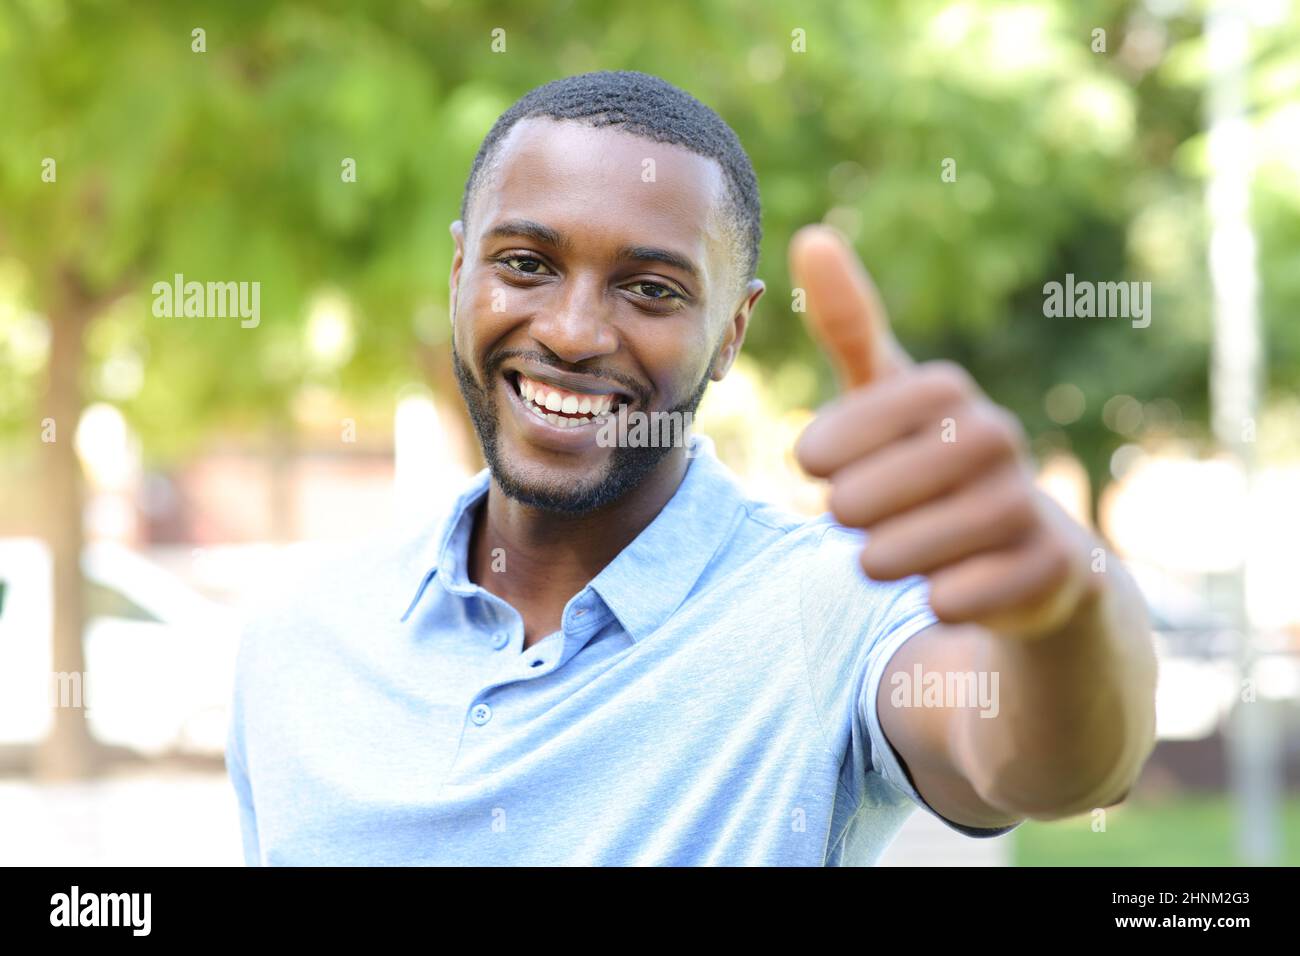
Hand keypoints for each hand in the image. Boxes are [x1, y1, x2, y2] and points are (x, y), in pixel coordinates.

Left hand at [790, 225, 1096, 639]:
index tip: (816, 466)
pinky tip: (946, 586)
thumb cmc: (935, 463)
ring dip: (879, 560)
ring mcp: (1025, 503)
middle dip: (847, 517)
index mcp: (946, 390)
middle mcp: (994, 436)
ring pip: (897, 553)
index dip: (825, 453)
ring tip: (888, 552)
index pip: (842, 431)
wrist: (1030, 553)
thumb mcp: (891, 395)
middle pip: (859, 500)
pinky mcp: (1048, 569)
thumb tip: (812, 234)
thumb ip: (850, 327)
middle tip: (860, 517)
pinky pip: (952, 597)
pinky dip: (934, 598)